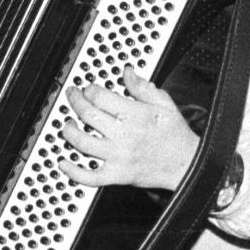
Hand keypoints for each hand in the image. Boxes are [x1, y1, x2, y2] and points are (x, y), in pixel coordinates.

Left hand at [58, 74, 199, 191]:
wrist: (187, 164)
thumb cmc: (175, 135)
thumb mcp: (164, 104)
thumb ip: (143, 88)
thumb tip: (127, 72)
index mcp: (136, 115)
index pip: (101, 97)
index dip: (89, 90)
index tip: (87, 89)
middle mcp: (125, 136)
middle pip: (88, 116)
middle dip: (75, 102)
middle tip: (72, 97)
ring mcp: (119, 157)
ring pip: (83, 143)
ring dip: (69, 131)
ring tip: (67, 124)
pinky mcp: (117, 175)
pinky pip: (90, 176)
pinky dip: (73, 171)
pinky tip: (62, 162)